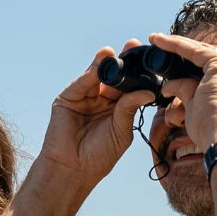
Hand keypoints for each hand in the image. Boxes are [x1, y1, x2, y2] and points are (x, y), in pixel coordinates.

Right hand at [36, 41, 156, 193]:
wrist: (73, 169)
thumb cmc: (99, 156)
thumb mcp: (121, 130)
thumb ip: (129, 108)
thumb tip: (148, 91)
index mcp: (117, 109)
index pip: (128, 86)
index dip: (137, 73)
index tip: (149, 59)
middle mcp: (101, 100)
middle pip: (113, 76)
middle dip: (123, 62)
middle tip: (133, 46)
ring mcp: (83, 98)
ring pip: (97, 76)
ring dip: (106, 63)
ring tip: (115, 52)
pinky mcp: (67, 98)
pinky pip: (81, 83)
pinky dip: (90, 73)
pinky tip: (101, 64)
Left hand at [147, 32, 216, 147]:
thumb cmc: (213, 131)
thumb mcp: (197, 107)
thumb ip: (186, 92)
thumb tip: (169, 87)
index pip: (213, 67)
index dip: (192, 63)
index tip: (176, 61)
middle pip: (207, 55)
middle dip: (183, 50)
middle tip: (161, 45)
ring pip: (200, 50)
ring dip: (177, 44)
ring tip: (157, 40)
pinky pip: (194, 51)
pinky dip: (175, 45)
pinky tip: (159, 41)